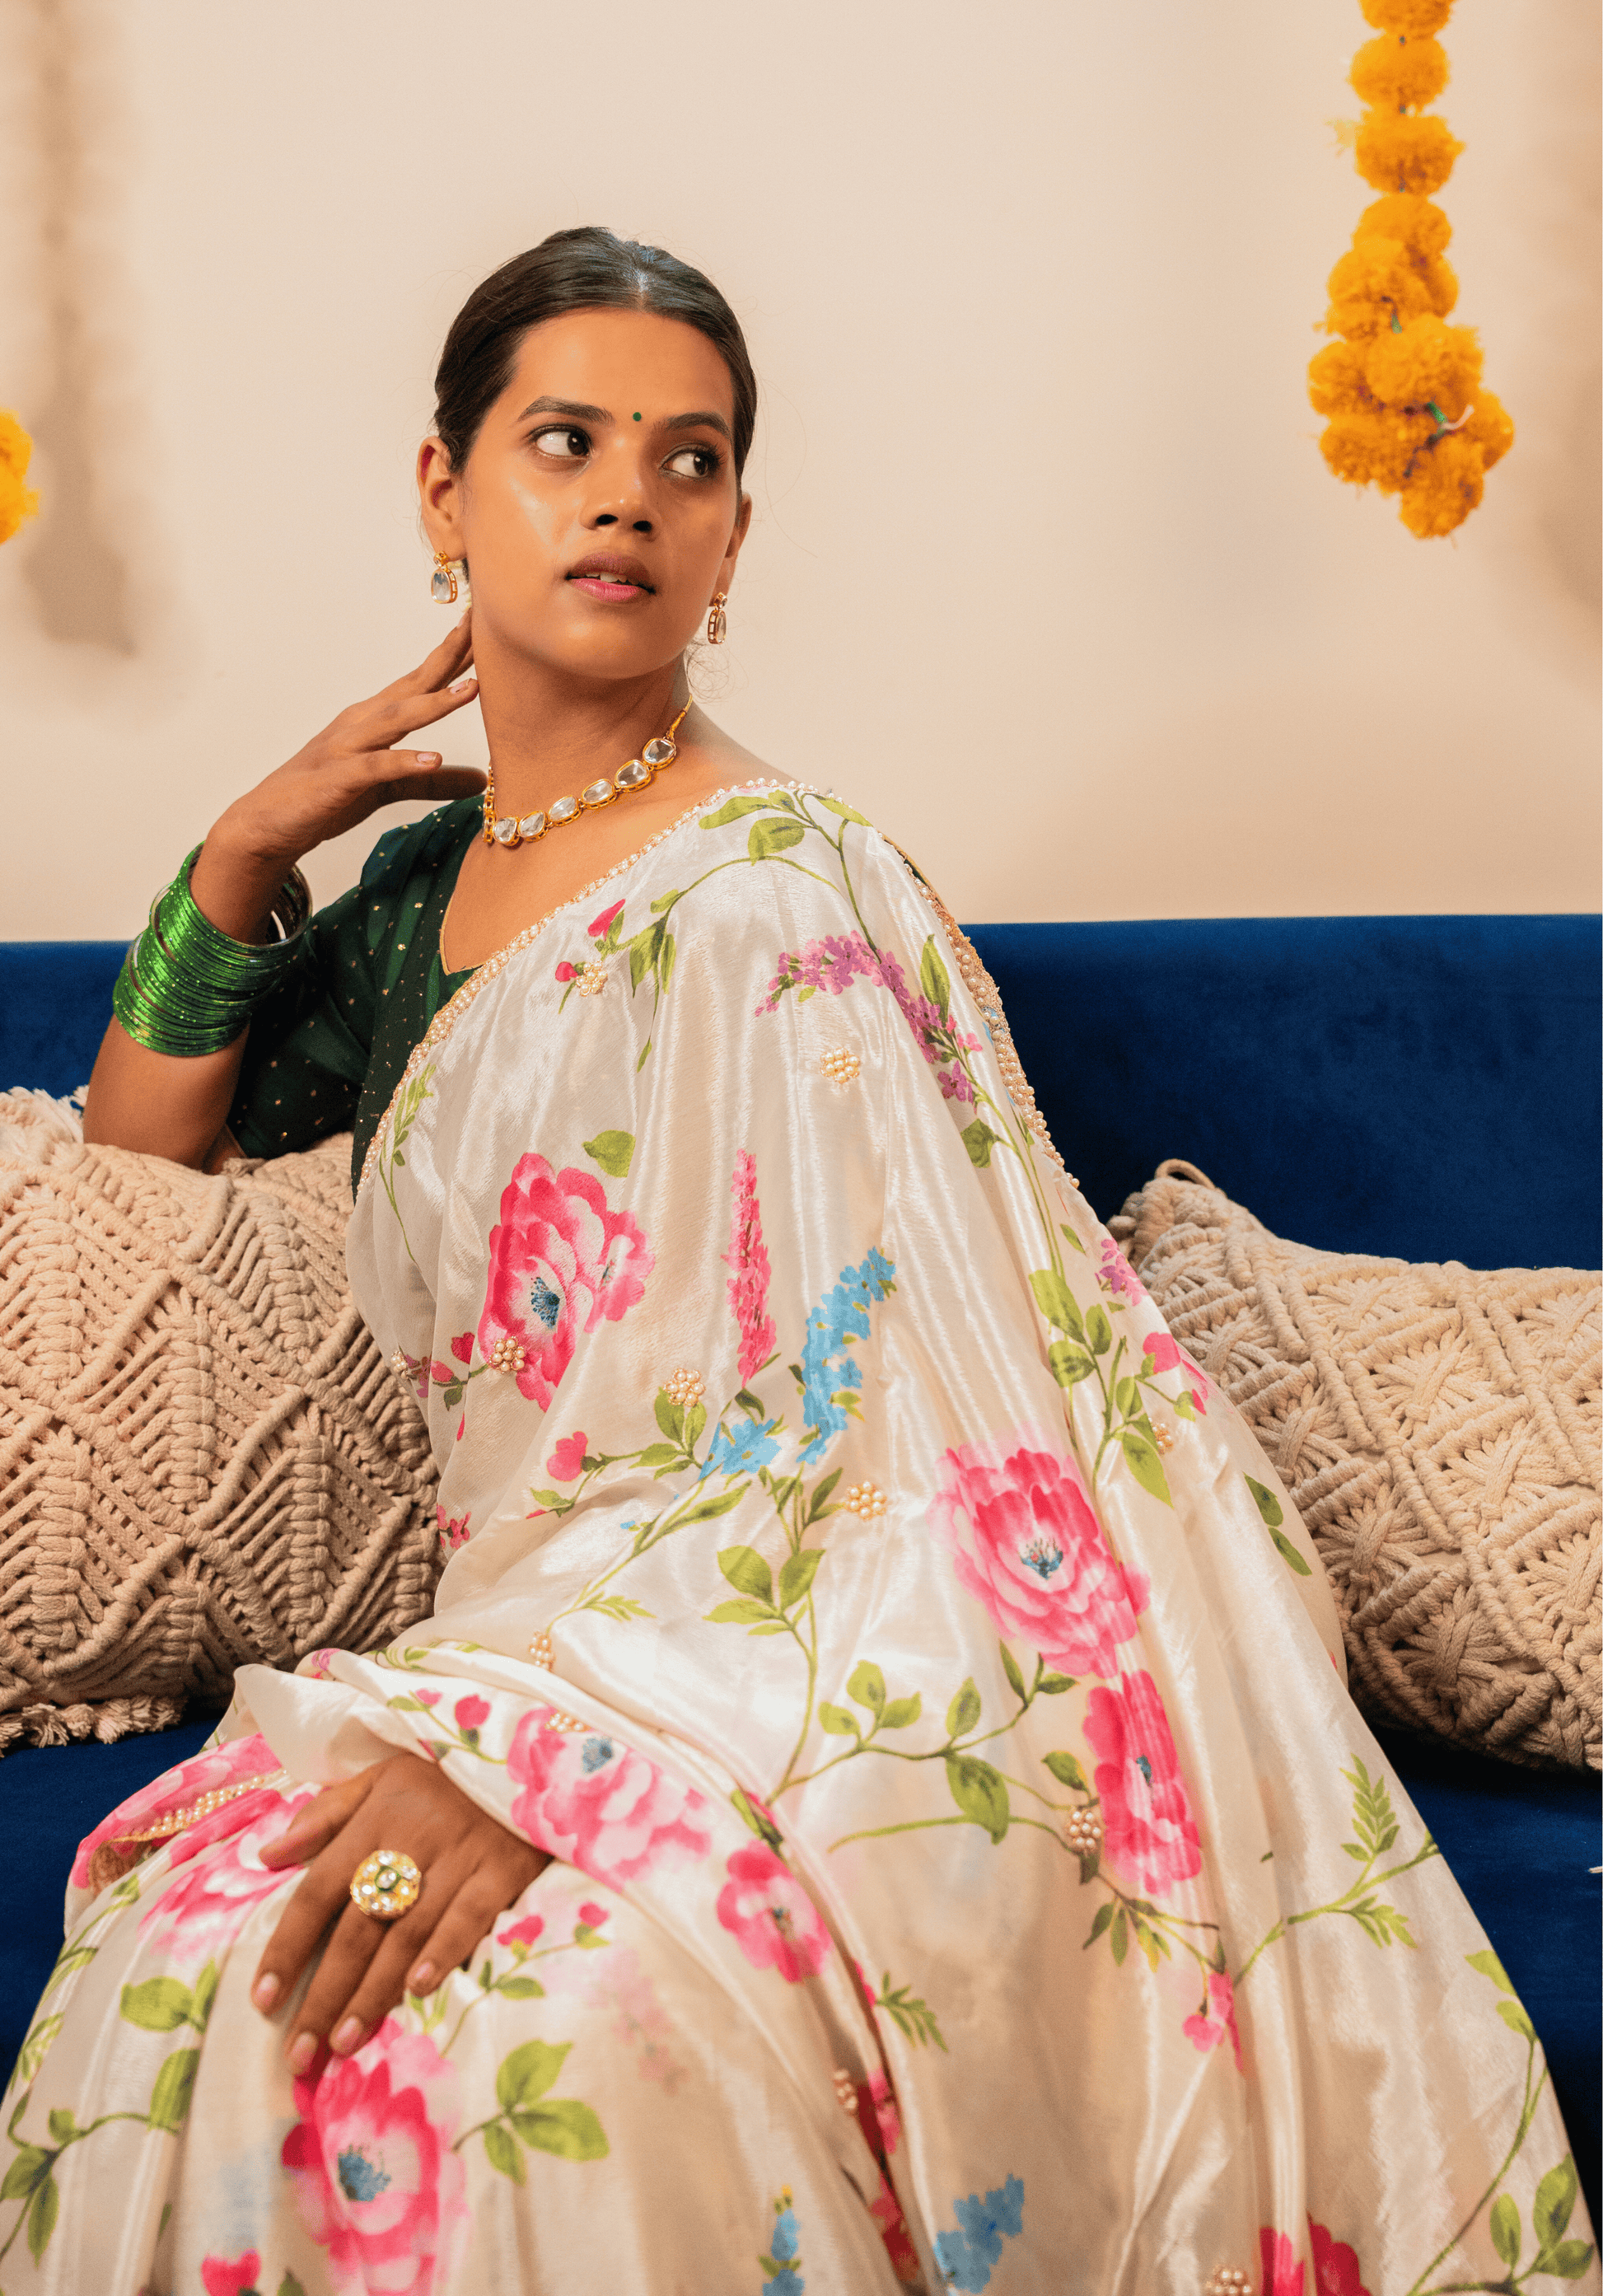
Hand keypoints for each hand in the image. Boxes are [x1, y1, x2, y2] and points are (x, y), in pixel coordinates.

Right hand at [192, 614, 486, 938]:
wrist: (266, 822)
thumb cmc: (325, 797)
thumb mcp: (387, 789)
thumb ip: (432, 783)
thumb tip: (480, 781)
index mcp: (374, 719)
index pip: (420, 681)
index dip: (452, 656)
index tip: (485, 628)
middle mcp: (361, 724)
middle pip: (411, 686)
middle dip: (447, 659)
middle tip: (481, 631)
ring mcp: (347, 749)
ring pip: (396, 720)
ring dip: (433, 704)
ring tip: (471, 690)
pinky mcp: (337, 780)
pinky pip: (375, 768)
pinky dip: (404, 762)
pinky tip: (434, 759)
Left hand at [250, 1752, 547, 2072]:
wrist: (530, 1752)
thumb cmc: (446, 1775)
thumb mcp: (381, 1777)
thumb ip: (327, 1815)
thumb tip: (268, 1855)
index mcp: (375, 1818)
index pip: (318, 1888)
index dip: (288, 1945)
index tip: (262, 1999)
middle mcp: (411, 1840)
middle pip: (358, 1926)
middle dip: (324, 1993)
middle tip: (300, 2052)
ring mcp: (460, 1856)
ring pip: (407, 1932)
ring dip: (373, 1991)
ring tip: (344, 2041)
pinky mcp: (503, 1869)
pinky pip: (469, 1915)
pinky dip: (443, 1952)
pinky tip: (417, 1990)